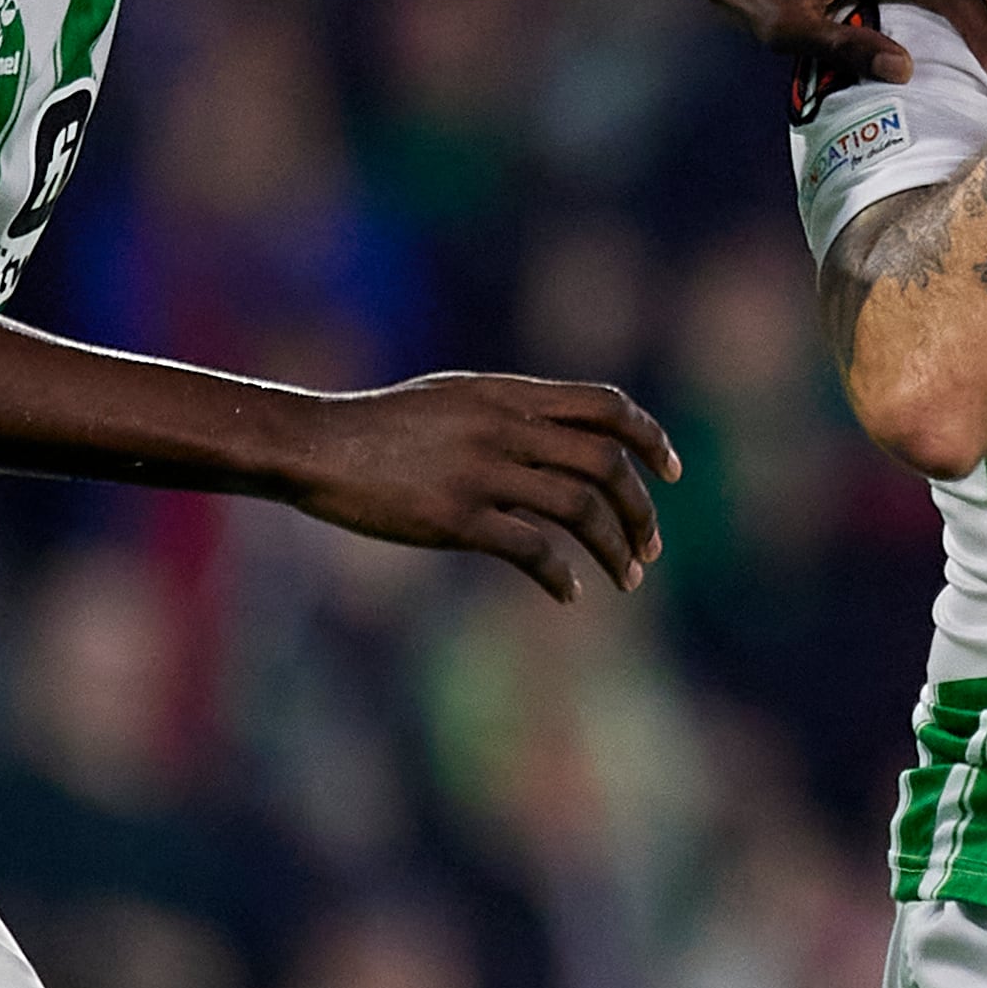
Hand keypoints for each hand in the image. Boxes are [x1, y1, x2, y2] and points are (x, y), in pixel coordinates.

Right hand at [282, 372, 678, 601]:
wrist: (316, 446)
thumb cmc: (383, 427)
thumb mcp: (455, 399)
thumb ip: (511, 412)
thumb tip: (564, 436)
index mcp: (508, 395)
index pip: (604, 404)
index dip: (649, 435)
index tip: (670, 471)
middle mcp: (503, 427)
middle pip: (605, 463)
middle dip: (641, 508)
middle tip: (652, 545)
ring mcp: (480, 471)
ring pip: (579, 509)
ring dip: (615, 547)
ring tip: (628, 575)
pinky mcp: (454, 518)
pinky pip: (531, 550)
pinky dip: (560, 576)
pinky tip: (569, 592)